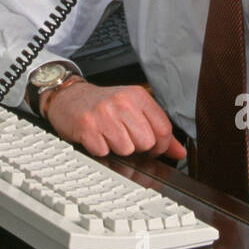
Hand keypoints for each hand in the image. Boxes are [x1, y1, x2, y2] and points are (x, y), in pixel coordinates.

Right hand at [42, 82, 185, 160]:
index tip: (151, 147)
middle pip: (146, 142)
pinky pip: (104, 151)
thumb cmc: (103, 106)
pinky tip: (96, 137)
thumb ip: (158, 130)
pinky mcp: (87, 126)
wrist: (69, 98)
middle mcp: (122, 102)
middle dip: (136, 147)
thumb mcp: (133, 110)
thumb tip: (179, 152)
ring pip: (126, 149)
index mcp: (137, 96)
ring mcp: (104, 113)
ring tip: (108, 136)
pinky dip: (100, 150)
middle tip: (124, 137)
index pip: (163, 129)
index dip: (160, 146)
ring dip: (117, 148)